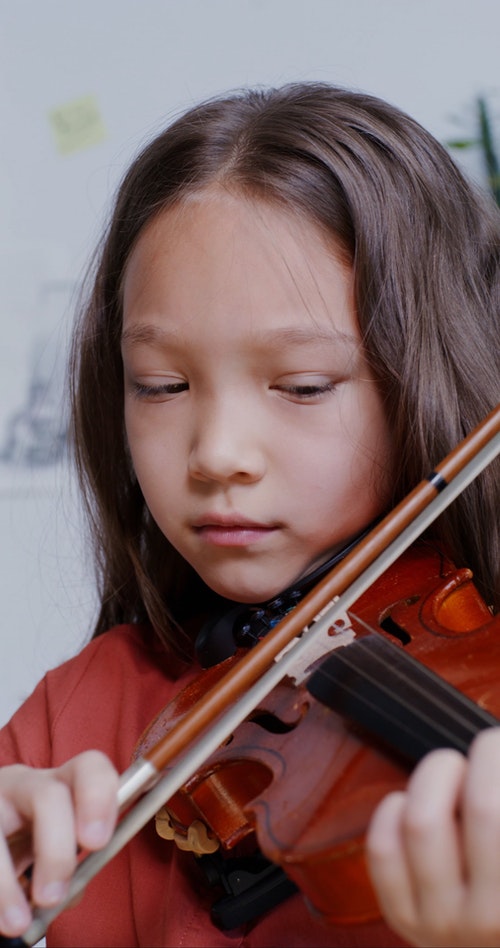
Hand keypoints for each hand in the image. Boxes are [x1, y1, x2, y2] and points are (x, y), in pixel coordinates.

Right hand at [0, 751, 118, 937]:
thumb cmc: (28, 844)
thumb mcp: (52, 848)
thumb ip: (70, 866)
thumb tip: (69, 892)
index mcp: (61, 784)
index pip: (90, 768)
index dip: (98, 799)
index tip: (96, 843)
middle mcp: (26, 783)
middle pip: (49, 796)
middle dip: (55, 849)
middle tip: (52, 897)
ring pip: (1, 826)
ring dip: (8, 881)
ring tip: (18, 922)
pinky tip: (1, 917)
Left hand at [366, 728, 499, 946]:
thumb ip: (498, 804)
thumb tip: (492, 744)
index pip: (497, 808)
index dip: (497, 754)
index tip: (496, 740)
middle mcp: (492, 919)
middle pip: (483, 809)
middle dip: (484, 762)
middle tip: (486, 751)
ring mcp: (443, 922)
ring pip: (423, 822)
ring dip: (436, 777)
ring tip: (452, 774)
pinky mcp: (404, 918)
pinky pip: (384, 849)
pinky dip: (394, 810)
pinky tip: (412, 801)